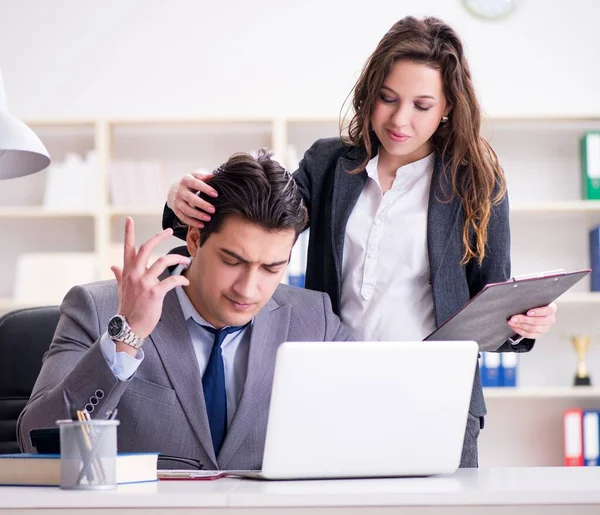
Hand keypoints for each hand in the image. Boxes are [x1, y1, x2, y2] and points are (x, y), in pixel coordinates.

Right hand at [110, 218, 190, 338]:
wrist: (128, 328)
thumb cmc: (127, 308)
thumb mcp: (121, 290)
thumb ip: (119, 276)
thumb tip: (113, 266)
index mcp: (127, 272)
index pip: (128, 248)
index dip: (128, 233)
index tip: (129, 219)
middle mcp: (135, 274)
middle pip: (146, 248)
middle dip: (159, 237)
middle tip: (169, 231)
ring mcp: (144, 283)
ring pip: (163, 261)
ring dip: (177, 258)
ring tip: (186, 259)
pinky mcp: (154, 293)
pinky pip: (171, 280)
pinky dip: (181, 278)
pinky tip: (185, 281)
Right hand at [167, 171, 217, 227]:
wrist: (173, 190)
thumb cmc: (190, 183)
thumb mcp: (195, 176)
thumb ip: (203, 176)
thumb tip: (213, 176)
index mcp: (186, 180)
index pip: (196, 184)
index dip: (206, 189)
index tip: (216, 194)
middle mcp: (180, 191)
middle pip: (191, 199)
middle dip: (202, 205)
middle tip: (213, 210)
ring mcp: (177, 201)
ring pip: (187, 210)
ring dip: (198, 215)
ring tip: (209, 218)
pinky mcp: (176, 210)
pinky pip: (183, 218)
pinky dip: (192, 222)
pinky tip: (202, 225)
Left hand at [508, 302, 557, 339]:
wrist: (534, 313)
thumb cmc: (533, 305)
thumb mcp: (534, 301)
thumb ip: (530, 301)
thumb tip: (519, 301)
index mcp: (551, 309)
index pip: (547, 311)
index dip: (537, 312)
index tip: (528, 312)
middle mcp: (550, 319)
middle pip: (537, 321)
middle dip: (523, 320)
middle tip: (513, 318)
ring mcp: (545, 328)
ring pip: (532, 329)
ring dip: (520, 325)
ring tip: (511, 322)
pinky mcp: (539, 334)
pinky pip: (529, 334)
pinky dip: (520, 331)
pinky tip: (514, 327)